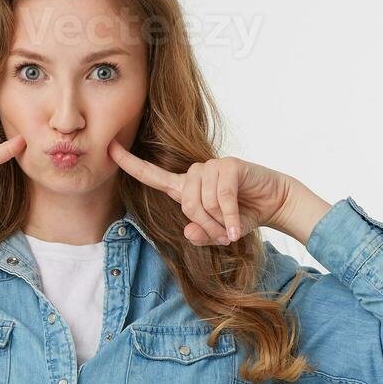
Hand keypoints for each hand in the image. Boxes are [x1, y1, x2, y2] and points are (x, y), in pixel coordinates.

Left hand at [108, 139, 293, 245]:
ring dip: (219, 222)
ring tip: (231, 227)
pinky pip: (221, 198)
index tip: (109, 148)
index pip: (151, 174)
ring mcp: (212, 166)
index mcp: (185, 187)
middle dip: (205, 225)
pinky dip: (229, 217)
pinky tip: (237, 228)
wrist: (274, 203)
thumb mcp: (218, 233)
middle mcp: (195, 174)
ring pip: (202, 202)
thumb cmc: (242, 216)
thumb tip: (188, 232)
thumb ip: (201, 235)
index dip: (130, 163)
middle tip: (222, 234)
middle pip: (185, 204)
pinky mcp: (229, 165)